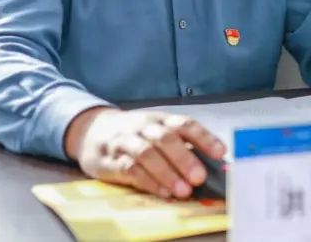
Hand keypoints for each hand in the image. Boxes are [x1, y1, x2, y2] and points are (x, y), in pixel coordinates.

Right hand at [64, 107, 225, 198]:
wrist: (90, 130)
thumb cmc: (134, 134)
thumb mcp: (156, 131)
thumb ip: (181, 145)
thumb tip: (214, 164)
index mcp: (160, 119)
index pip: (184, 124)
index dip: (203, 137)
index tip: (220, 152)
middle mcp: (143, 127)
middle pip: (165, 138)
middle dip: (184, 158)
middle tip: (199, 177)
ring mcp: (125, 142)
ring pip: (147, 153)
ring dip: (167, 173)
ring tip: (183, 190)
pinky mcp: (109, 160)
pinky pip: (129, 169)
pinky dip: (148, 181)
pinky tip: (162, 191)